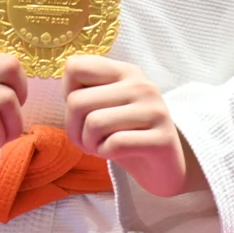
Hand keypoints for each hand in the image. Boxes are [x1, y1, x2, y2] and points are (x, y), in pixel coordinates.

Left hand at [63, 56, 203, 198]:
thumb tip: (68, 93)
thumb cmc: (125, 134)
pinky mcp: (161, 138)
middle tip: (90, 139)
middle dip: (74, 128)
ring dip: (90, 144)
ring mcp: (154, 110)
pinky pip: (115, 144)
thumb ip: (84, 92)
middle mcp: (141, 85)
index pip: (75, 66)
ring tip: (102, 146)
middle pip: (77, 101)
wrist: (165, 166)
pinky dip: (107, 153)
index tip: (84, 111)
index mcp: (125, 71)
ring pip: (94, 123)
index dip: (68, 94)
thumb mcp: (104, 107)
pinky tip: (117, 153)